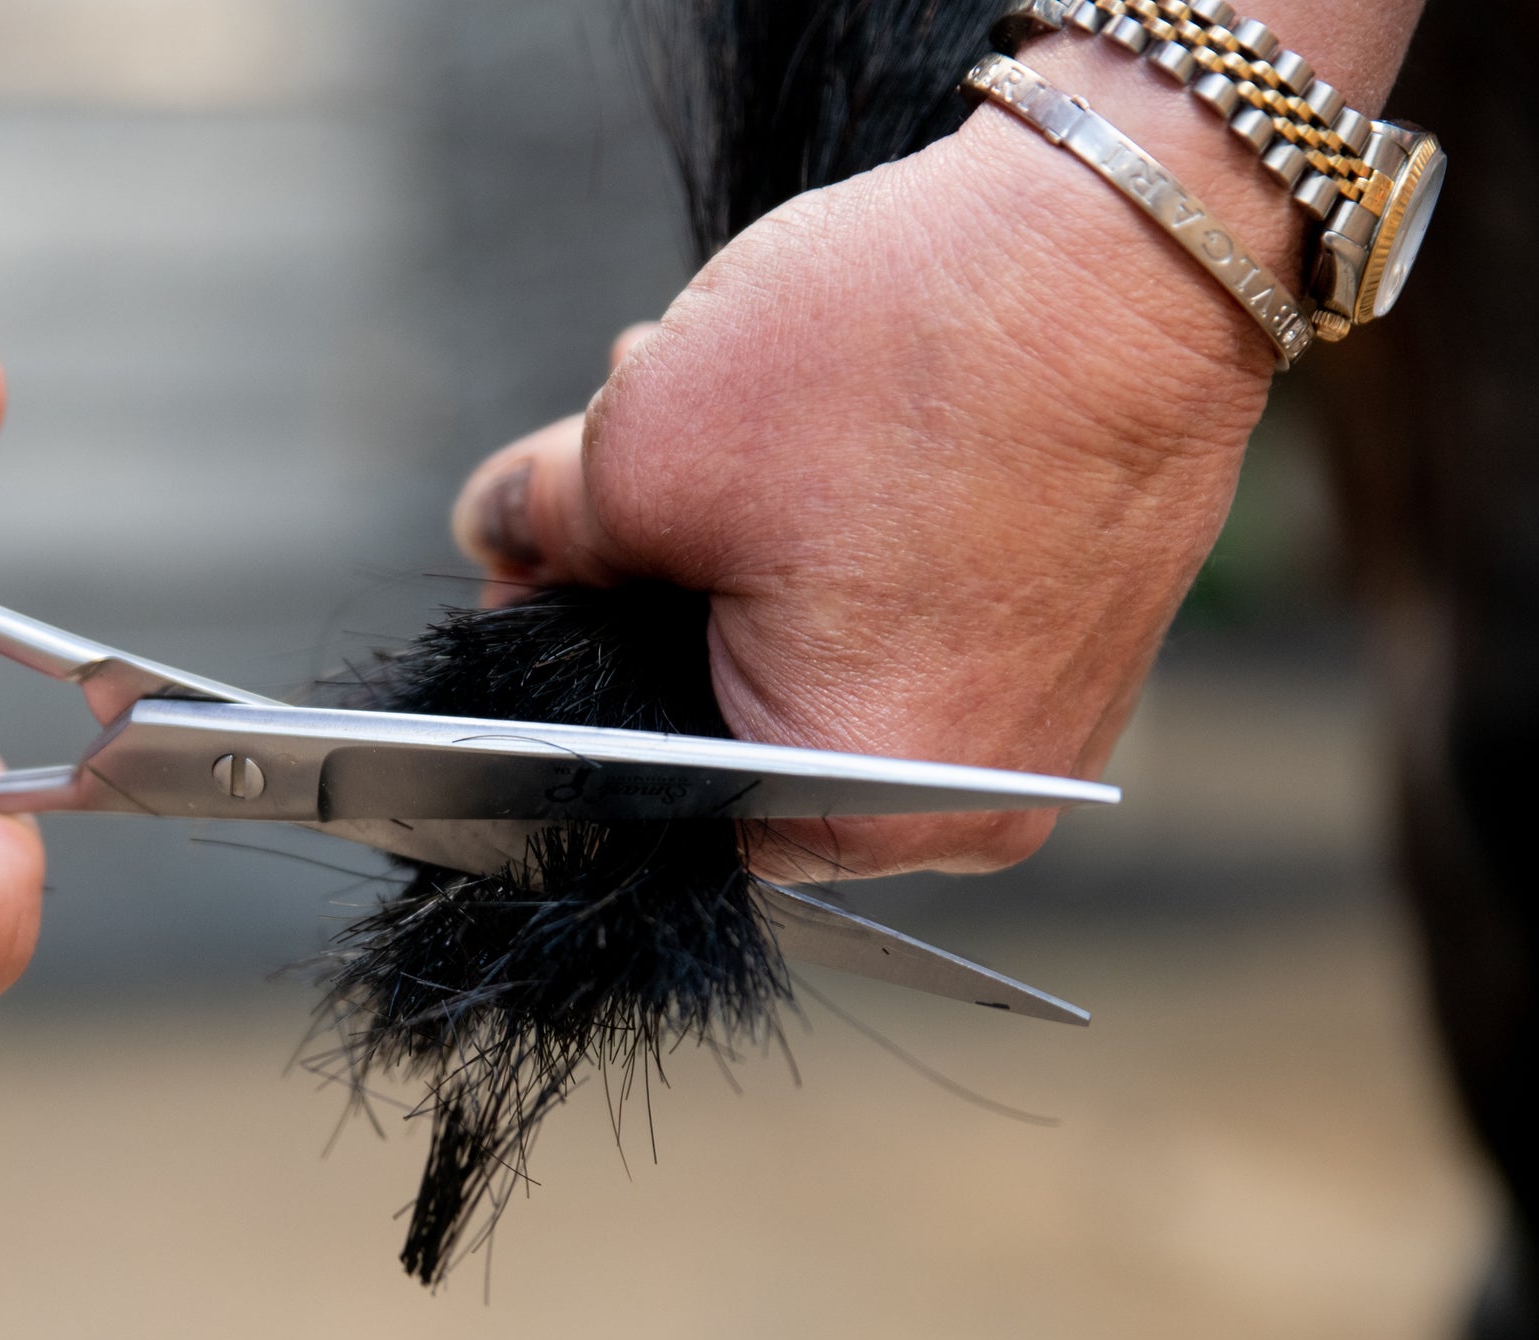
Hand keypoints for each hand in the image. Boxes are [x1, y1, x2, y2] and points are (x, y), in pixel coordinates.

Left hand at [448, 13, 1413, 882]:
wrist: (1141, 229)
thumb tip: (497, 535)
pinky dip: (837, 544)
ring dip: (736, 550)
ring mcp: (1037, 735)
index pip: (648, 793)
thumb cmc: (914, 351)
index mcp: (852, 806)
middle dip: (651, 596)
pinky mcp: (1074, 646)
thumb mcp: (649, 442)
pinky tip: (808, 437)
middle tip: (607, 486)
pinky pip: (910, 626)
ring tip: (720, 429)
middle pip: (730, 727)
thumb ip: (545, 525)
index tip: (527, 588)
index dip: (566, 681)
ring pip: (818, 662)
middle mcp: (964, 811)